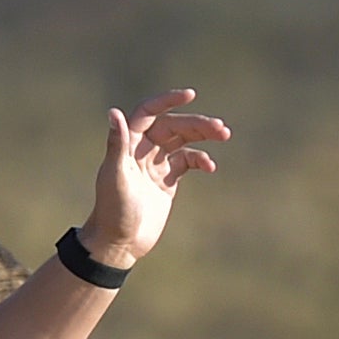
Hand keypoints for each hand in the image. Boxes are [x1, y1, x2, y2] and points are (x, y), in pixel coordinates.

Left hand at [74, 89, 231, 270]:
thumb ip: (117, 144)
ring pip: (182, 141)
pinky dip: (200, 160)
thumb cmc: (113, 210)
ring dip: (203, 136)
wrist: (119, 243)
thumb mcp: (116, 177)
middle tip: (220, 128)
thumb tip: (113, 112)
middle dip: (196, 124)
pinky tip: (210, 167)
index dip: (168, 101)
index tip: (191, 95)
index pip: (149, 113)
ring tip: (224, 135)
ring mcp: (155, 165)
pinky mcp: (166, 181)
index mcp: (128, 144)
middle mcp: (142, 150)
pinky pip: (187, 162)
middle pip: (172, 126)